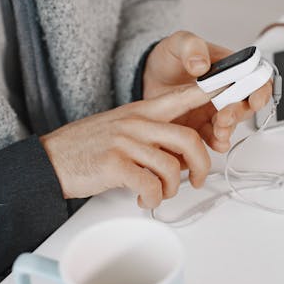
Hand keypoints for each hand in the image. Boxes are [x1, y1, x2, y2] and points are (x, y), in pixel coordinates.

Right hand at [40, 86, 211, 207]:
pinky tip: (143, 200)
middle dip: (201, 164)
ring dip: (172, 188)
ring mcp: (126, 142)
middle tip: (197, 179)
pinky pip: (151, 186)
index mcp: (140, 111)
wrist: (49, 160)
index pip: (183, 97)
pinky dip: (153, 199)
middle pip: (188, 139)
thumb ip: (152, 136)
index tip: (235, 84)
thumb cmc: (86, 148)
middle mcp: (136, 123)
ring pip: (171, 167)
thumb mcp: (121, 129)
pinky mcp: (115, 165)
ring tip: (159, 194)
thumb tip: (180, 158)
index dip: (212, 91)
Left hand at [142, 31, 272, 151]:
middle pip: (245, 105)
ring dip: (228, 129)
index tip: (254, 99)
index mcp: (231, 68)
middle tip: (225, 116)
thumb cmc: (170, 58)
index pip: (256, 78)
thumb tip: (201, 65)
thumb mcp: (179, 43)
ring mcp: (215, 110)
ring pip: (232, 123)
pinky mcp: (202, 125)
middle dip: (239, 113)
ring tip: (219, 132)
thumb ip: (192, 47)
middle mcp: (227, 91)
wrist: (149, 77)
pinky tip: (216, 143)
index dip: (261, 90)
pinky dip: (218, 141)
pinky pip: (214, 136)